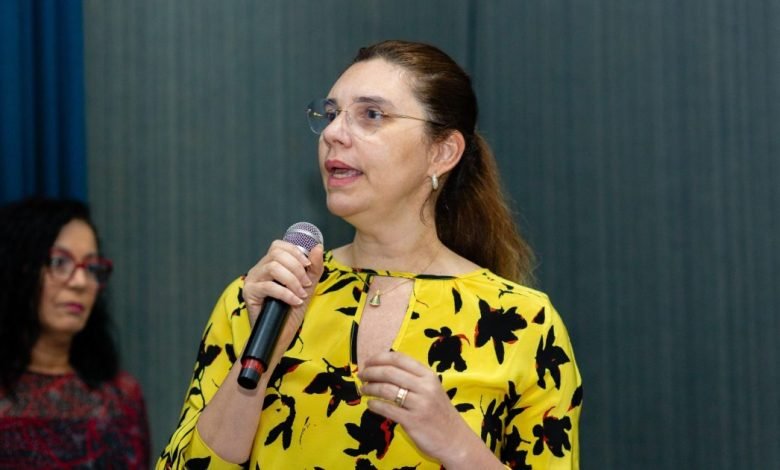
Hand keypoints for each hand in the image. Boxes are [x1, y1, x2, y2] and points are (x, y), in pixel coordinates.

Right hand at [242, 240, 323, 362]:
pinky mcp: (249, 293)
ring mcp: (252, 280)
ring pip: (273, 268)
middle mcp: (259, 269)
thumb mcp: (307, 286)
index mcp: (270, 264)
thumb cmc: (291, 310)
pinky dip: (286, 294)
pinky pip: (269, 287)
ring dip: (292, 280)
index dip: (295, 252)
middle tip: (306, 284)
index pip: (279, 246)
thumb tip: (318, 247)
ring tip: (301, 293)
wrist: (281, 333)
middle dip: (297, 268)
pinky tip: (295, 301)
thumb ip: (314, 267)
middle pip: (276, 254)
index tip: (308, 265)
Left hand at [358, 351, 479, 465]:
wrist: (455, 439)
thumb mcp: (432, 389)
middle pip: (389, 372)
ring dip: (370, 388)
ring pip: (386, 390)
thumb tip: (383, 367)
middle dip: (370, 372)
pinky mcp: (412, 421)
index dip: (379, 358)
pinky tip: (370, 404)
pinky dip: (374, 405)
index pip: (399, 359)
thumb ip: (413, 378)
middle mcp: (425, 387)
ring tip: (363, 390)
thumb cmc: (440, 412)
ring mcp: (419, 404)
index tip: (368, 362)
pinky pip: (387, 409)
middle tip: (361, 376)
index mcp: (428, 375)